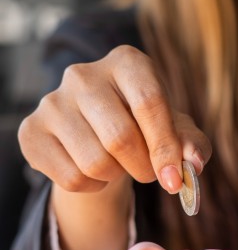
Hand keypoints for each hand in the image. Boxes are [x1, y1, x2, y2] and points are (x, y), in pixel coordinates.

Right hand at [18, 45, 210, 193]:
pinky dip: (93, 186)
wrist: (99, 134)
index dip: (165, 146)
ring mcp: (52, 101)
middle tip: (150, 173)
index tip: (175, 178)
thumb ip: (193, 143)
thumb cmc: (147, 127)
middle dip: (143, 167)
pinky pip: (71, 178)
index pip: (149, 103)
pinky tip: (94, 170)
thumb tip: (193, 163)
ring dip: (117, 176)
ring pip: (95, 162)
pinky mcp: (31, 131)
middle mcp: (83, 74)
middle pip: (120, 137)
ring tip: (119, 164)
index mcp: (127, 62)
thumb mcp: (177, 130)